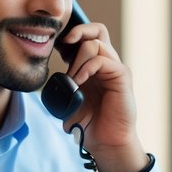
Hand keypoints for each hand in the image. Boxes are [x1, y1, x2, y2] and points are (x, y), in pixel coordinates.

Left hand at [59, 22, 148, 171]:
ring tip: (72, 78)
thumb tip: (49, 75)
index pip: (84, 37)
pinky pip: (102, 59)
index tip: (52, 44)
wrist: (106, 142)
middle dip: (77, 31)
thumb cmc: (89, 123)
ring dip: (78, 58)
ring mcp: (115, 68)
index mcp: (92, 66)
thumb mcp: (68, 100)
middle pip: (96, 29)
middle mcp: (105, 63)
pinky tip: (79, 81)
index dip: (69, 35)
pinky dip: (87, 67)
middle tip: (62, 44)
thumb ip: (61, 85)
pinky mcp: (122, 76)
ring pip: (96, 42)